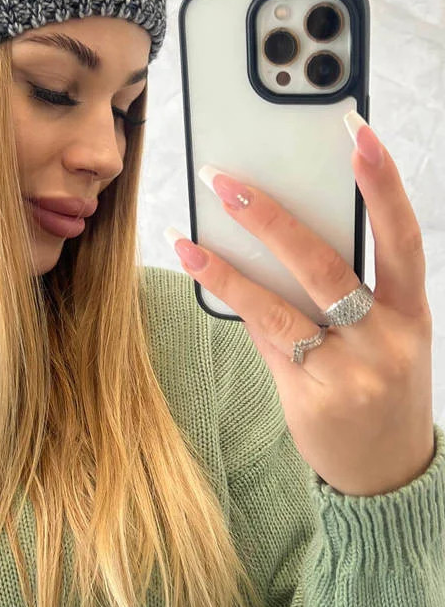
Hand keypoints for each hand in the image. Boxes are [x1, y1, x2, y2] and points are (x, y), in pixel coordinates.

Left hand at [168, 116, 435, 495]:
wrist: (388, 472)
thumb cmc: (381, 387)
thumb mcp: (386, 337)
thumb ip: (345, 291)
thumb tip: (274, 233)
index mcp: (413, 313)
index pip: (401, 238)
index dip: (383, 184)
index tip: (358, 133)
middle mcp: (387, 339)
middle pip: (328, 266)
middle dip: (276, 217)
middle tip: (229, 179)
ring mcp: (350, 372)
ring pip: (283, 304)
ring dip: (232, 262)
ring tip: (193, 227)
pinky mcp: (312, 397)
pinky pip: (267, 338)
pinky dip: (234, 299)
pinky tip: (201, 266)